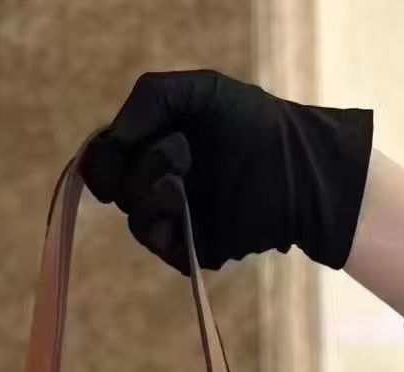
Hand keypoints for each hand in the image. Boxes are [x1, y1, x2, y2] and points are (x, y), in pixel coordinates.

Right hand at [83, 70, 371, 272]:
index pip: (109, 155)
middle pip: (114, 184)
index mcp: (160, 147)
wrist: (296, 170)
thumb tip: (108, 142)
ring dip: (149, 185)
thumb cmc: (255, 125)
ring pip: (131, 212)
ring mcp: (176, 219)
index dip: (106, 151)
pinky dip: (158, 215)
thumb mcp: (199, 92)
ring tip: (184, 172)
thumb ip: (148, 99)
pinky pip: (151, 238)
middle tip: (179, 149)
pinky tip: (180, 198)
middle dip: (136, 162)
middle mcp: (163, 184)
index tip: (119, 142)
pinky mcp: (189, 248)